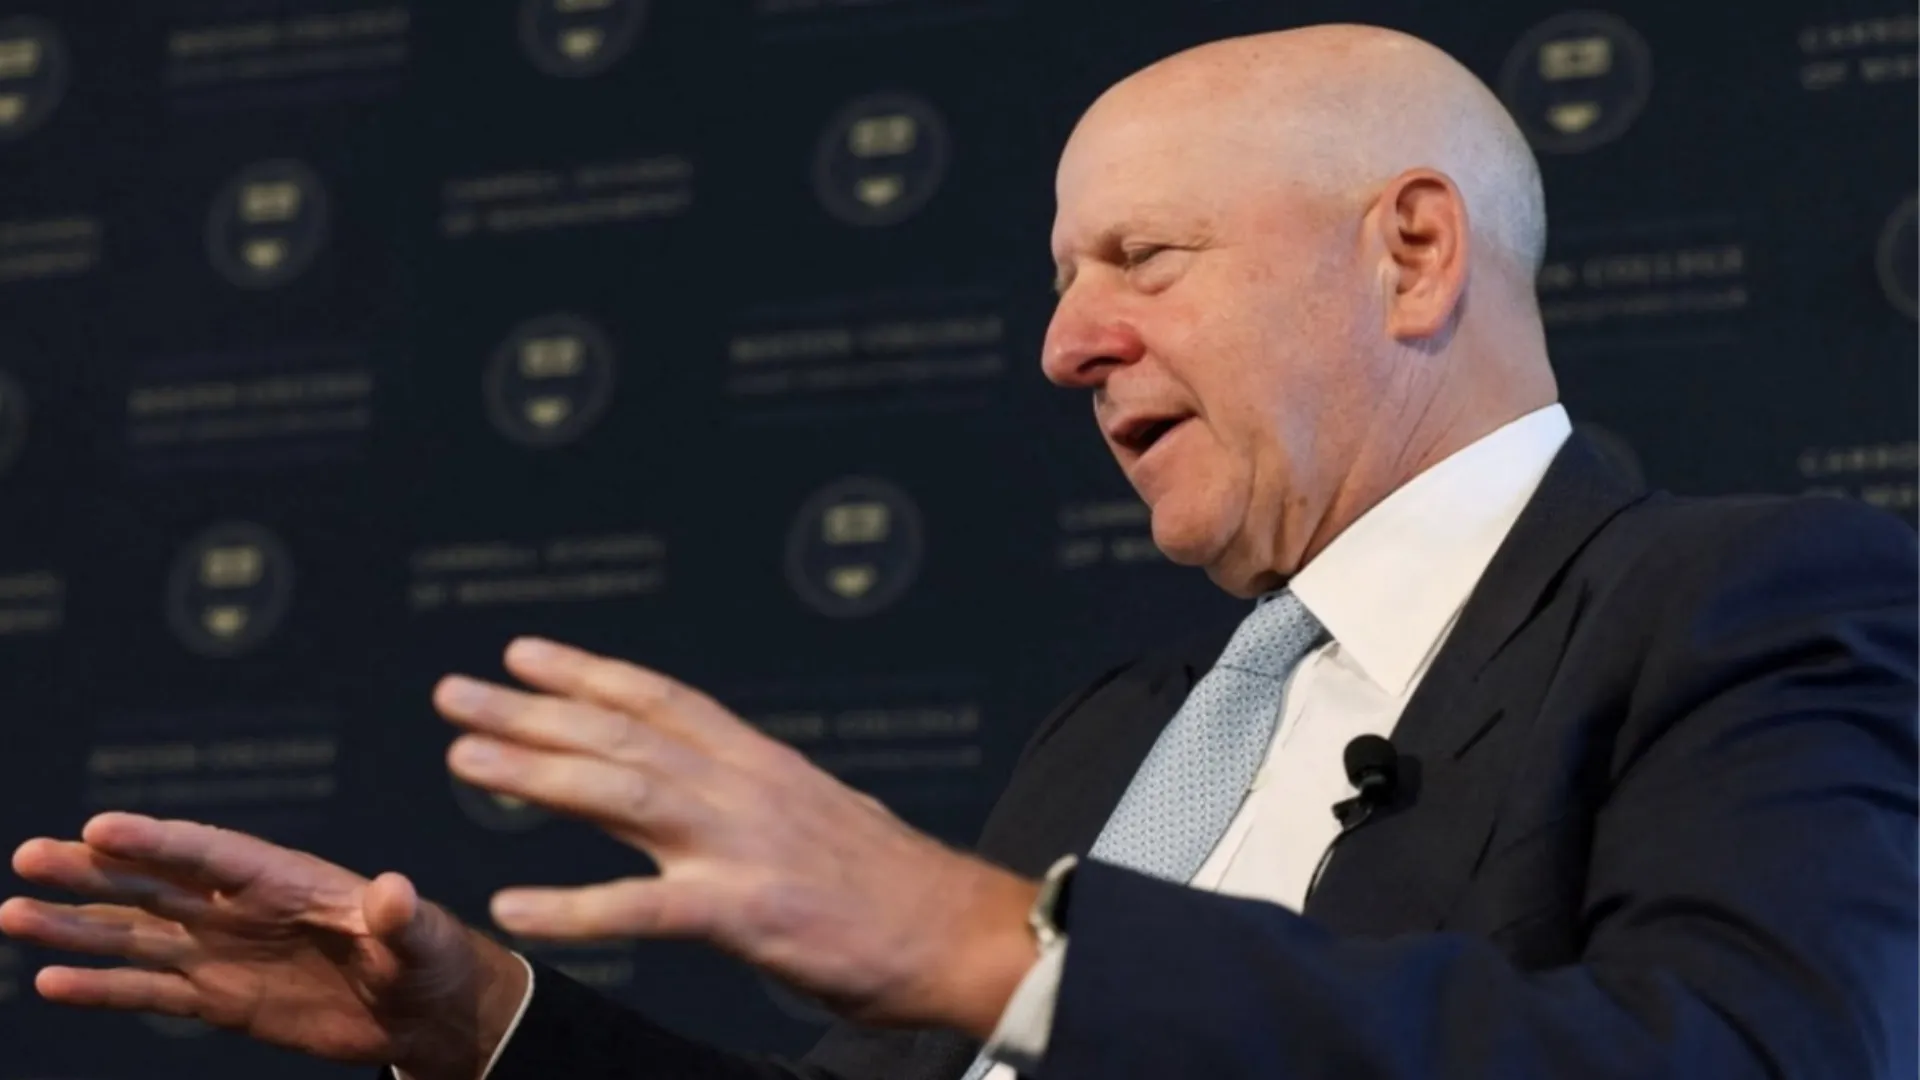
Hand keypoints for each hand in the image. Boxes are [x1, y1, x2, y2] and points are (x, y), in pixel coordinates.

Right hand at [1, 814, 528, 1079]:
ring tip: (13, 914)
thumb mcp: (424, 938)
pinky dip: (101, 986)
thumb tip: (394, 891)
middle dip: (94, 871)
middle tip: (29, 855)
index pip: (212, 853)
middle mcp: (243, 909)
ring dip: (77, 926)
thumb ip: (401, 918)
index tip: (100, 826)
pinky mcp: (220, 1000)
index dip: (158, 839)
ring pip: (137, 935)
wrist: (426, 1011)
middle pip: (156, 883)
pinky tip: (48, 981)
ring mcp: (225, 952)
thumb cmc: (430, 958)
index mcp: (288, 879)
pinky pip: (150, 991)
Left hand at [436, 637, 1041, 1035]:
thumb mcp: (818, 816)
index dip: (588, 673)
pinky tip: (515, 905)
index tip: (524, 653)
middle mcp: (746, 787)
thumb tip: (704, 787)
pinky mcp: (747, 912)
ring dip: (536, 773)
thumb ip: (754, 799)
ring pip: (623, 794)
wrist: (962, 934)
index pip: (662, 701)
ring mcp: (744, 845)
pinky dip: (573, 906)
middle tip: (455, 693)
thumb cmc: (893, 888)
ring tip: (464, 760)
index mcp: (763, 764)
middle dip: (533, 710)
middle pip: (623, 735)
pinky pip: (643, 906)